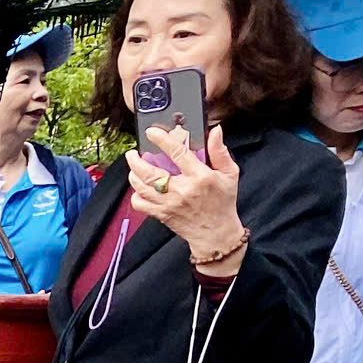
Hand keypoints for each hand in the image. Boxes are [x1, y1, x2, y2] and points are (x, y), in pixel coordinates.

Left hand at [125, 124, 244, 270]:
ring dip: (133, 175)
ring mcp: (169, 204)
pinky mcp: (161, 214)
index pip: (178, 153)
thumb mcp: (229, 173)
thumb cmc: (223, 200)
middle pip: (151, 173)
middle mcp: (182, 190)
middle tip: (132, 153)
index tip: (151, 132)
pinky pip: (141, 205)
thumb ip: (219, 151)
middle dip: (136, 161)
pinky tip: (138, 188)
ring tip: (133, 167)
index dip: (162, 140)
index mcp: (200, 176)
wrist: (215, 232)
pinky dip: (135, 195)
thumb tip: (215, 130)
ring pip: (142, 188)